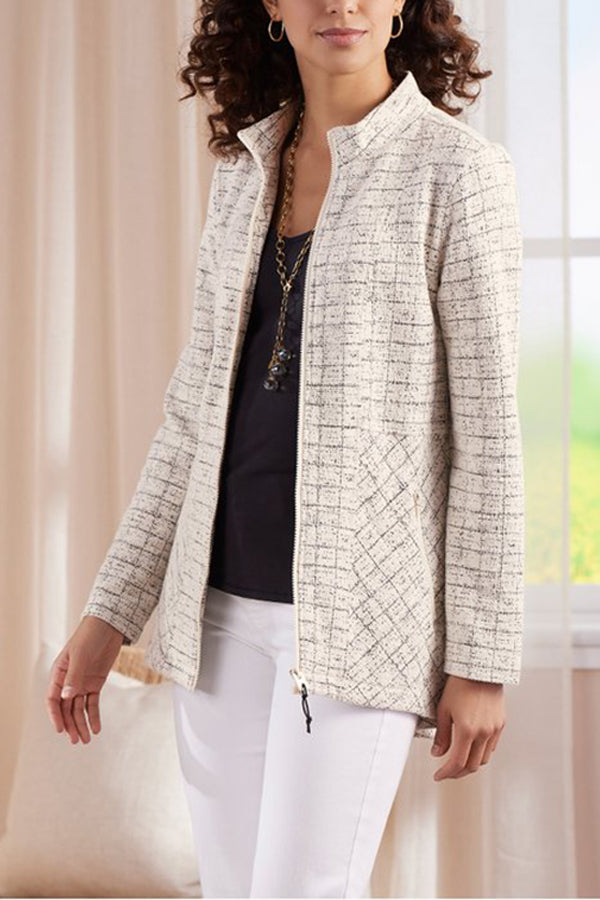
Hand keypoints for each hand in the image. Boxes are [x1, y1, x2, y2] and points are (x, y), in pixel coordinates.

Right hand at [45, 616, 125, 744]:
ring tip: (86, 740)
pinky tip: (96, 729)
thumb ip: (74, 676)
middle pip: (65, 708)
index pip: (53, 699)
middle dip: (70, 725)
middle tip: (76, 740)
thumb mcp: (81, 655)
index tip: (61, 730)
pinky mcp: (95, 683)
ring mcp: (81, 683)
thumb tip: (66, 697)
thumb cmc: (90, 636)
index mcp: (58, 673)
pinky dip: (93, 716)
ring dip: (81, 724)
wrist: (108, 626)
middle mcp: (68, 681)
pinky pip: (92, 703)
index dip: (55, 715)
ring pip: (78, 709)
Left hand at [430, 674, 505, 780]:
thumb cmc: (458, 685)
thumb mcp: (444, 709)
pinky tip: (471, 747)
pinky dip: (481, 752)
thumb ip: (441, 735)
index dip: (446, 773)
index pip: (457, 763)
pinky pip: (492, 746)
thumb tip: (436, 754)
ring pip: (484, 758)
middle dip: (458, 773)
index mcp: (467, 730)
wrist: (480, 669)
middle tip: (446, 772)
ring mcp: (494, 729)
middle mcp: (484, 732)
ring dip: (471, 764)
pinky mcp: (501, 723)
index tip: (437, 776)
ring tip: (458, 761)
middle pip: (472, 765)